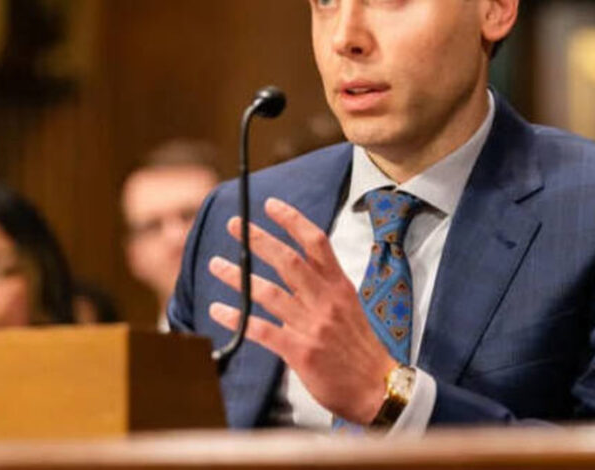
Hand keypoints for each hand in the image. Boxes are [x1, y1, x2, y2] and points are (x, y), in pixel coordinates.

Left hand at [208, 197, 393, 423]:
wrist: (378, 389)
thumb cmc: (362, 350)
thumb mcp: (351, 309)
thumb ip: (325, 290)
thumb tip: (299, 272)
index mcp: (340, 287)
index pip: (316, 243)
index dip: (292, 220)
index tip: (271, 205)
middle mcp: (326, 301)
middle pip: (287, 260)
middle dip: (258, 239)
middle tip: (234, 225)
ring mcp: (313, 326)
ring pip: (268, 291)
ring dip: (238, 276)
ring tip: (216, 264)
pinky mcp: (300, 351)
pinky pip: (262, 329)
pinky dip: (237, 319)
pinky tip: (218, 310)